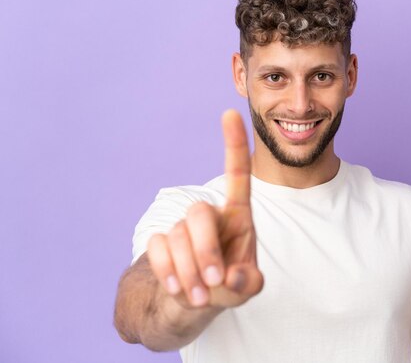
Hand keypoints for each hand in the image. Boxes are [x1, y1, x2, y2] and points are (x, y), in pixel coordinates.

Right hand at [147, 109, 263, 307]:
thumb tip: (231, 275)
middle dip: (206, 249)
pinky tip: (178, 289)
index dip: (234, 145)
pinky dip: (169, 271)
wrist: (195, 303)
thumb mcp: (247, 287)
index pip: (237, 175)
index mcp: (238, 216)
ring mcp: (183, 228)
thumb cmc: (229, 285)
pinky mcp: (161, 242)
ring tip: (200, 296)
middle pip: (199, 213)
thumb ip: (249, 284)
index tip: (230, 112)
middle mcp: (209, 216)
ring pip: (177, 236)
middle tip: (215, 281)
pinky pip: (157, 246)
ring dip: (190, 272)